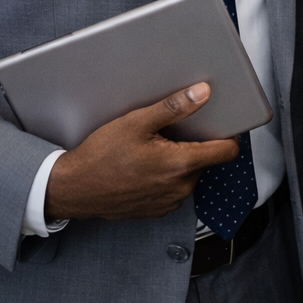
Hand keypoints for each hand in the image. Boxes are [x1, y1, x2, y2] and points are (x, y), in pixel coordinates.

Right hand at [44, 84, 241, 220]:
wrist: (74, 189)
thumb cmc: (101, 156)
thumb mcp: (136, 123)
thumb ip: (174, 107)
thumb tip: (202, 92)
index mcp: (181, 165)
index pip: (227, 152)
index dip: (228, 136)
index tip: (222, 125)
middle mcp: (180, 188)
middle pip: (206, 161)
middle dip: (195, 145)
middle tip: (171, 133)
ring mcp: (169, 202)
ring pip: (189, 175)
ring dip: (180, 162)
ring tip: (153, 150)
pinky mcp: (158, 210)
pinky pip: (174, 189)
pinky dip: (167, 177)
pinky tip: (145, 167)